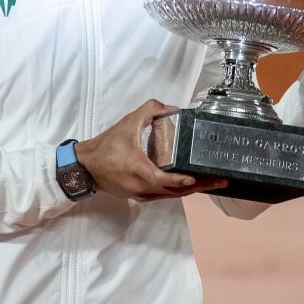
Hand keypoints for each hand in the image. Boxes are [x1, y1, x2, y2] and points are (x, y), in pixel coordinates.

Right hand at [75, 100, 226, 201]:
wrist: (85, 166)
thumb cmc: (105, 147)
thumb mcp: (127, 123)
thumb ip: (149, 110)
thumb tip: (171, 107)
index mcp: (140, 171)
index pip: (166, 181)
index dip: (183, 180)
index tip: (199, 177)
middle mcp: (142, 188)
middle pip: (175, 192)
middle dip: (198, 186)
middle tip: (219, 181)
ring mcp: (140, 195)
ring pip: (170, 196)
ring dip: (189, 190)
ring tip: (209, 183)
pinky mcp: (137, 196)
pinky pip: (162, 196)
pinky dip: (175, 191)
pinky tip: (186, 185)